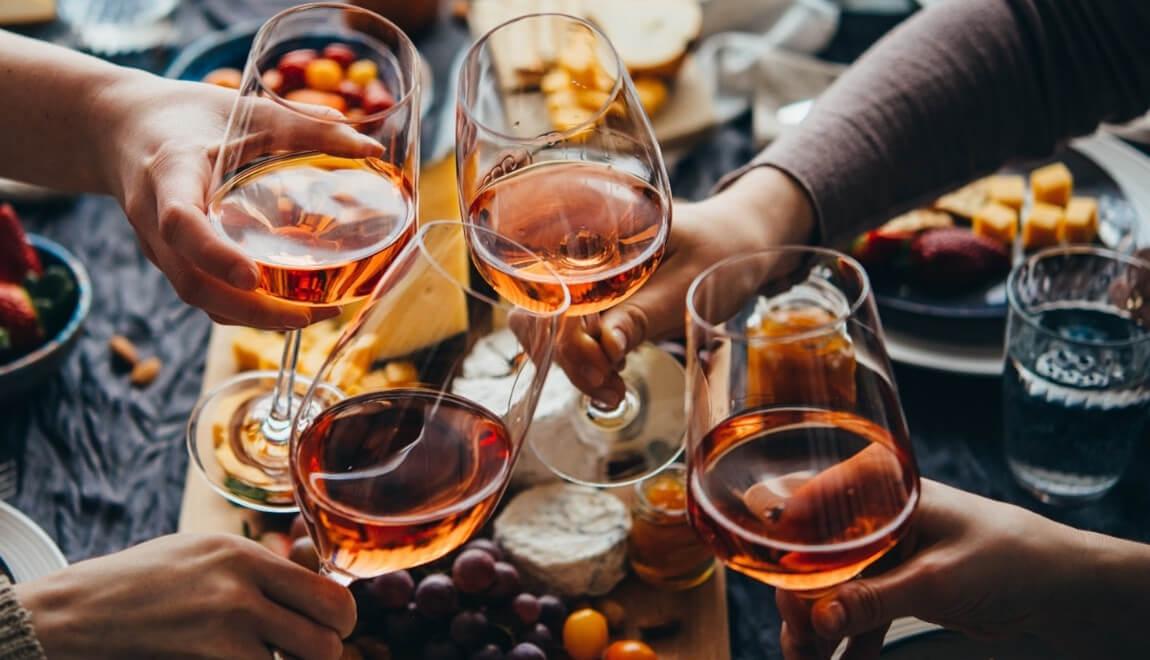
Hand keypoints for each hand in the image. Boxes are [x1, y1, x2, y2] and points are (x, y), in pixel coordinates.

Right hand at [15, 533, 354, 659]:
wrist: (84, 610)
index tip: (333, 626)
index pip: (330, 595)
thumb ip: (262, 569)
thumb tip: (314, 586)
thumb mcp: (209, 552)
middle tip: (311, 651)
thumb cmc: (148, 579)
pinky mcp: (208, 658)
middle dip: (327, 652)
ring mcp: (224, 629)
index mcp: (248, 558)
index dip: (342, 619)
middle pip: (327, 638)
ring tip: (275, 655)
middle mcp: (243, 591)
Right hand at [93, 72, 382, 328]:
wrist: (122, 127)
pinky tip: (286, 306)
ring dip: (252, 317)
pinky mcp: (169, 259)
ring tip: (313, 314)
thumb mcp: (244, 110)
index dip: (215, 255)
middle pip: (192, 282)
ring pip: (197, 296)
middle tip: (313, 313)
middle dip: (252, 310)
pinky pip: (201, 294)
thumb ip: (304, 127)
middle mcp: (154, 218)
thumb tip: (369, 149)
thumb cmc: (188, 116)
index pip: (181, 223)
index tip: (254, 277)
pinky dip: (241, 308)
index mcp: (169, 173)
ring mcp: (157, 246)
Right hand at [558, 166, 815, 402]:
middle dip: (565, 357)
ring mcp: (581, 278)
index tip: (602, 365)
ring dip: (573, 366)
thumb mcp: (689, 281)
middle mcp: (576, 249)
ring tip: (614, 391)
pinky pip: (569, 334)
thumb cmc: (721, 249)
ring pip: (547, 328)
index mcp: (594, 225)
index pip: (551, 283)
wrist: (738, 241)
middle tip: (609, 388)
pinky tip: (612, 378)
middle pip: (537, 308)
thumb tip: (605, 347)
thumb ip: (646, 312)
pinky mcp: (592, 300)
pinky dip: (583, 362)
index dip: (565, 331)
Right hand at [776, 480, 1092, 659]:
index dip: (788, 552)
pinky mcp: (902, 585)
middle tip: (798, 639)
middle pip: (817, 557)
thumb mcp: (935, 579)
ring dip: (818, 626)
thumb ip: (873, 597)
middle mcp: (878, 517)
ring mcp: (888, 553)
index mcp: (883, 491)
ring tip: (808, 659)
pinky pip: (861, 612)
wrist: (1064, 587)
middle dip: (801, 601)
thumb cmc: (1010, 558)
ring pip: (834, 589)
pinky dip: (848, 639)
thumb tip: (817, 617)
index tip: (783, 595)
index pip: (813, 511)